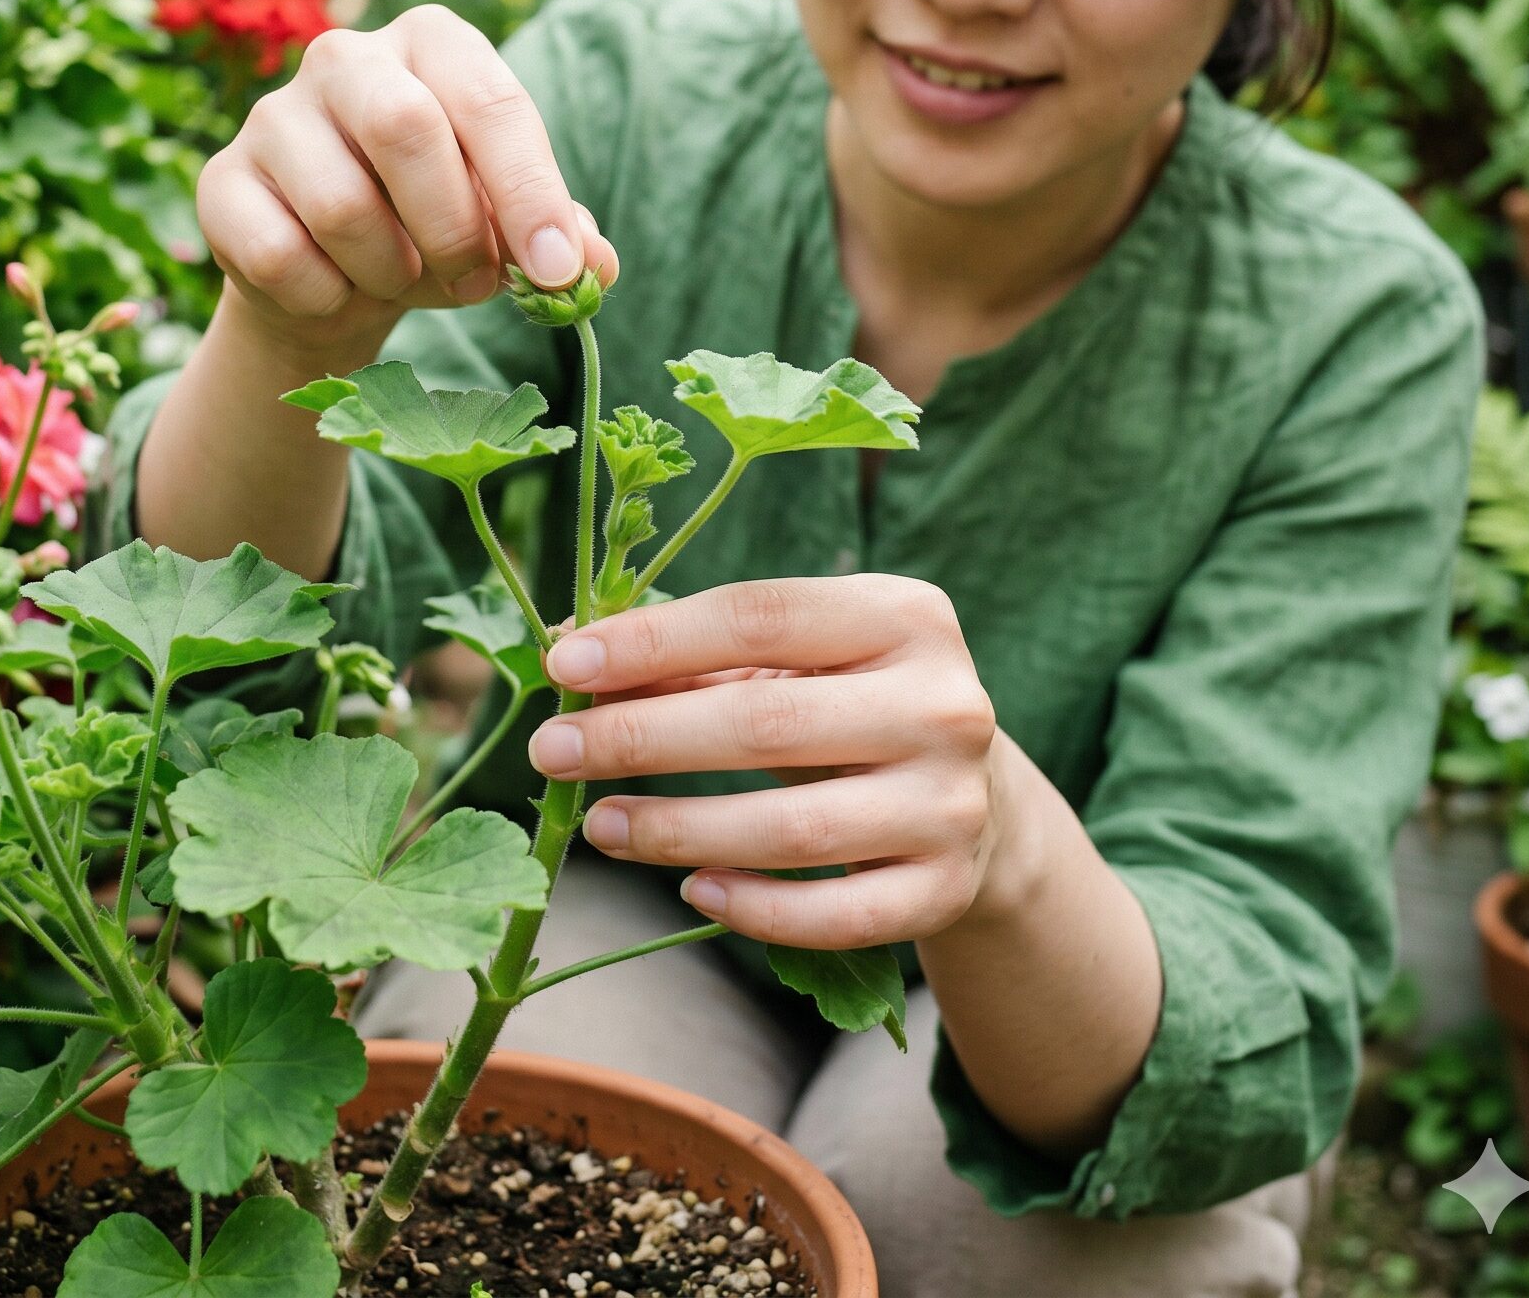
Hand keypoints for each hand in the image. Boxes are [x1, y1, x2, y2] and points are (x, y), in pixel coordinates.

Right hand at [195, 5, 617, 356]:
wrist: (328, 277)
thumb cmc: (433, 228)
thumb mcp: (506, 228)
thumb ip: (558, 235)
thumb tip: (594, 265)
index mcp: (433, 43)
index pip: (491, 102)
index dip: (530, 193)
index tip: (558, 271)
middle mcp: (346, 57)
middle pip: (405, 128)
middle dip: (454, 228)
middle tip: (476, 284)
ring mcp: (273, 114)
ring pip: (341, 205)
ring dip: (389, 271)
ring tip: (400, 278)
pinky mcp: (222, 180)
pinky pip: (281, 254)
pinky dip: (326, 296)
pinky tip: (335, 288)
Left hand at [529, 574, 1011, 949]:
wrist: (978, 797)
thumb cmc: (848, 703)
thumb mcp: (793, 659)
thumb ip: (691, 652)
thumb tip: (563, 652)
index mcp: (904, 614)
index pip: (759, 616)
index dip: (654, 641)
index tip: (564, 666)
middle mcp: (944, 704)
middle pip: (766, 723)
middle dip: (641, 738)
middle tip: (551, 753)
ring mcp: (952, 803)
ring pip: (793, 829)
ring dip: (677, 830)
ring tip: (598, 825)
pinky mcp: (948, 889)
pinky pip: (836, 914)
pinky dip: (755, 908)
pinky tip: (692, 889)